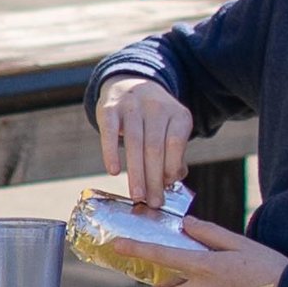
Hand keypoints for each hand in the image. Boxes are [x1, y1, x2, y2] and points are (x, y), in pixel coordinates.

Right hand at [99, 76, 192, 209]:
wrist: (131, 83)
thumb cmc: (154, 119)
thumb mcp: (171, 130)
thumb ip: (174, 155)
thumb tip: (172, 181)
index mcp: (177, 114)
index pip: (175, 144)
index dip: (170, 169)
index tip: (166, 190)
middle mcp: (156, 107)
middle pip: (155, 148)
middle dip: (154, 179)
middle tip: (153, 202)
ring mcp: (132, 106)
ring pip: (135, 143)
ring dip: (136, 173)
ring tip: (137, 195)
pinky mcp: (109, 108)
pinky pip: (109, 132)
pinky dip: (111, 152)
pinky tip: (114, 171)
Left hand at [146, 216, 281, 286]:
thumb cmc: (267, 266)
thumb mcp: (239, 242)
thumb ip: (208, 233)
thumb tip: (185, 225)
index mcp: (206, 267)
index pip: (162, 257)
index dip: (136, 250)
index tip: (117, 244)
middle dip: (158, 285)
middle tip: (172, 271)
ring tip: (200, 279)